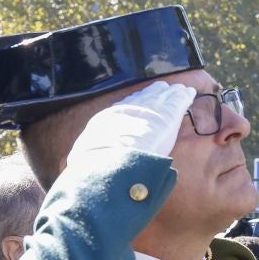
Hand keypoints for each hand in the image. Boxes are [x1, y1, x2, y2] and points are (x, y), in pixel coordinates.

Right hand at [68, 81, 195, 163]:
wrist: (110, 163)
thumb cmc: (94, 168)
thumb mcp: (82, 159)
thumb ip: (83, 158)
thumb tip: (69, 166)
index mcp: (107, 120)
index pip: (122, 108)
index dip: (133, 105)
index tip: (138, 102)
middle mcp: (126, 111)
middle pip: (142, 98)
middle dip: (152, 95)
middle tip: (162, 91)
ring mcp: (147, 111)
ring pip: (161, 96)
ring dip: (170, 94)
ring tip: (178, 90)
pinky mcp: (166, 116)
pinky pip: (177, 101)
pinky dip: (183, 97)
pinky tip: (189, 93)